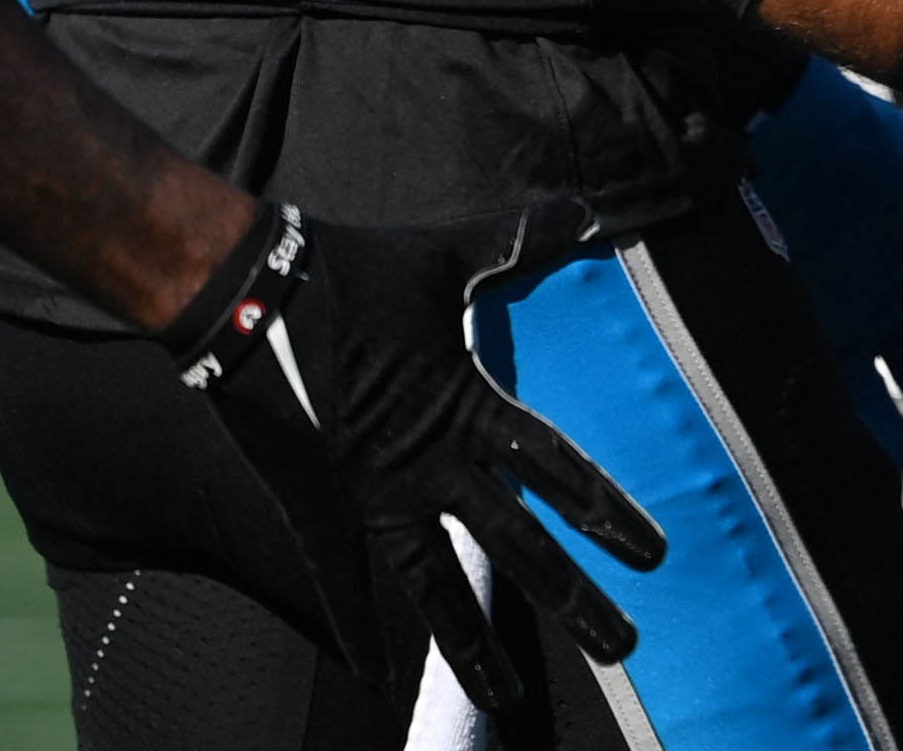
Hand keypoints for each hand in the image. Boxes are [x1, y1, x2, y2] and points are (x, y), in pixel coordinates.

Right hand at [172, 201, 668, 712]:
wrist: (247, 296)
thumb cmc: (355, 271)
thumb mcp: (451, 255)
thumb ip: (524, 240)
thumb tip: (591, 207)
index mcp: (470, 411)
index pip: (562, 474)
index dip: (612, 515)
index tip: (655, 558)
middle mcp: (430, 468)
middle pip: (519, 549)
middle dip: (574, 601)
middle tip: (624, 649)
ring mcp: (371, 498)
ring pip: (436, 589)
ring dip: (473, 645)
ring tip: (508, 696)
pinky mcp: (315, 511)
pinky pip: (339, 586)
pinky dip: (356, 631)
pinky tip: (374, 678)